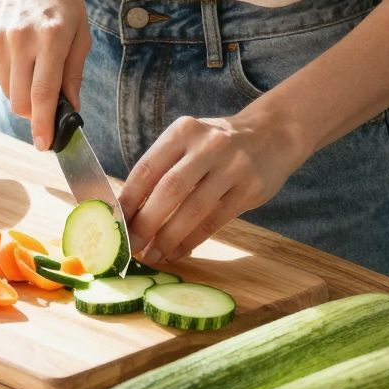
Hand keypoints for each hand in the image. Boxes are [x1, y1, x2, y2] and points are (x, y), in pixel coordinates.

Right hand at [0, 0, 90, 148]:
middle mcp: (20, 39)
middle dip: (34, 113)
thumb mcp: (80, 31)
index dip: (43, 125)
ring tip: (35, 64)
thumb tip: (69, 109)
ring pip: (8, 91)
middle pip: (21, 101)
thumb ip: (74, 73)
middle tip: (46, 107)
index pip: (43, 94)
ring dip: (23, 91)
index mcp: (51, 37)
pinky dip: (10, 74)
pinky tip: (20, 51)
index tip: (44, 144)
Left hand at [119, 103, 303, 264]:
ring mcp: (232, 167)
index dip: (128, 200)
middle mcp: (208, 146)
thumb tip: (127, 211)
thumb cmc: (218, 144)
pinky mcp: (250, 189)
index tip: (115, 224)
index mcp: (183, 132)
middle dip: (145, 224)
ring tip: (154, 256)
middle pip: (169, 190)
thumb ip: (163, 169)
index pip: (147, 169)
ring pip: (193, 210)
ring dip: (169, 238)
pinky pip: (214, 222)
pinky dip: (192, 241)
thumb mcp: (190, 141)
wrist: (273, 134)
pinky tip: (178, 252)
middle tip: (131, 247)